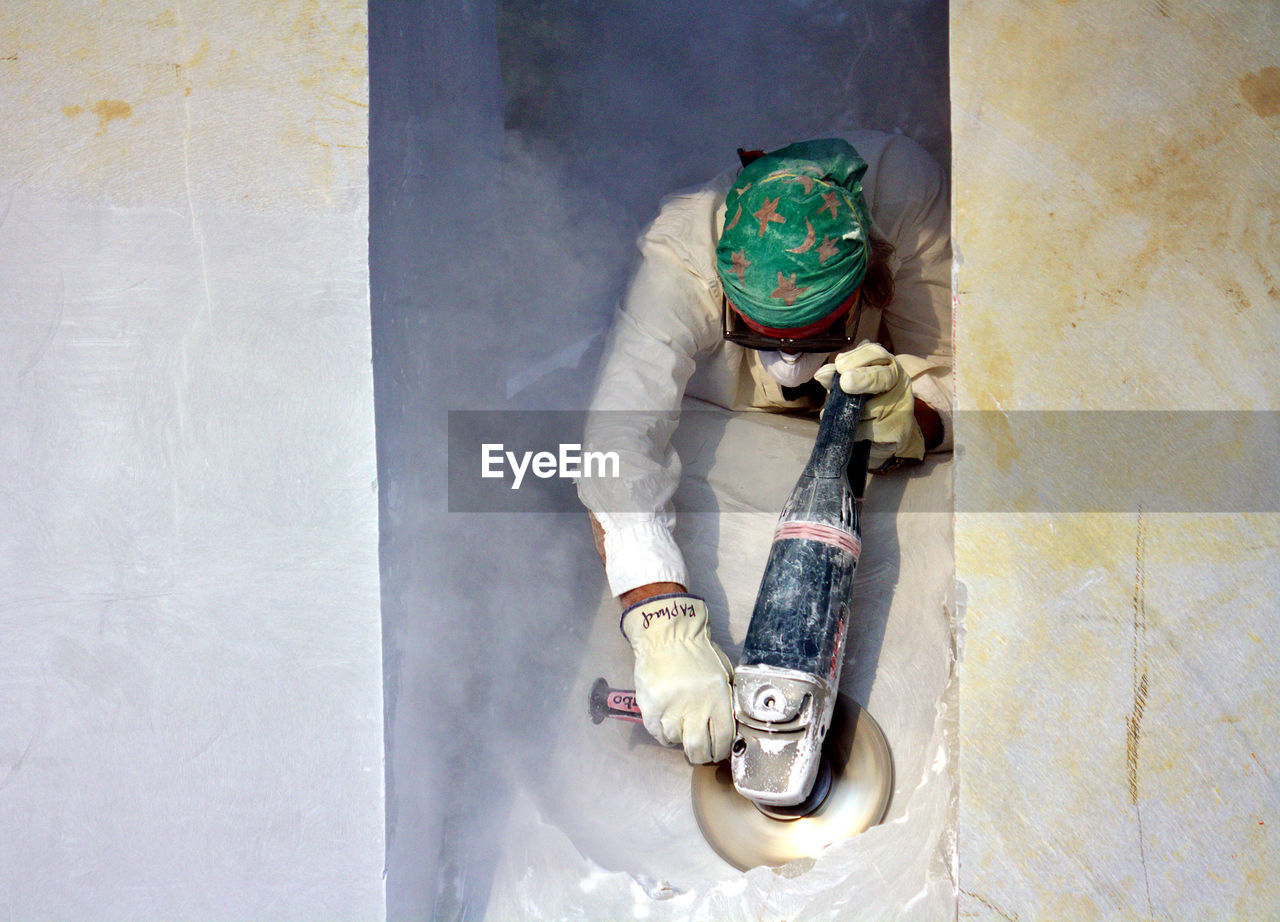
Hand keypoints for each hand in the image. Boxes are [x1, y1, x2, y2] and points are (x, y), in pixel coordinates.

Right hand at [620, 593, 733, 763]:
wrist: (667, 635)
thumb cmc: (697, 653)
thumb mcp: (723, 673)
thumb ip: (726, 699)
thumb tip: (731, 726)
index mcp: (718, 698)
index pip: (724, 739)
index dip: (722, 751)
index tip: (718, 752)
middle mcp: (696, 707)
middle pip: (699, 749)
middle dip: (702, 756)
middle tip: (701, 753)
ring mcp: (671, 708)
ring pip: (677, 741)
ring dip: (680, 739)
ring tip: (682, 728)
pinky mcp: (651, 707)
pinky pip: (658, 733)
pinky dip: (664, 734)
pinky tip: (668, 725)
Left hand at [815, 341, 924, 467]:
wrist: (893, 432)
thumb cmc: (869, 401)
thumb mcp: (853, 384)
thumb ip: (838, 377)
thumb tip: (822, 375)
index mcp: (888, 365)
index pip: (876, 354)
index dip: (856, 358)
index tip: (839, 366)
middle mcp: (900, 382)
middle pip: (883, 377)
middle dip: (863, 379)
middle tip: (845, 383)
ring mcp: (901, 406)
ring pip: (871, 409)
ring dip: (850, 412)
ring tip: (842, 414)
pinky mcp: (897, 429)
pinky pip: (868, 430)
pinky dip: (853, 430)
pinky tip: (849, 429)